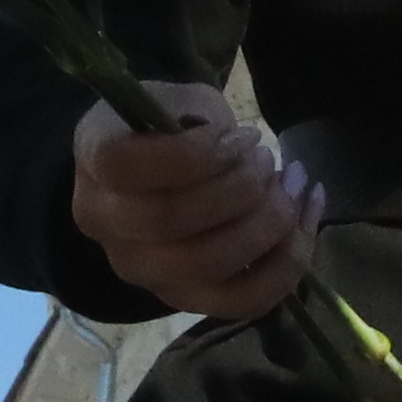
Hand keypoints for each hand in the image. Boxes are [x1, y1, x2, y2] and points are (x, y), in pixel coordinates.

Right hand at [71, 83, 324, 321]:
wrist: (154, 176)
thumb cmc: (168, 128)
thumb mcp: (179, 100)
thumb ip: (202, 118)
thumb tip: (241, 151)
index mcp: (94, 162)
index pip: (126, 167)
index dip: (197, 153)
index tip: (242, 135)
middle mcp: (105, 226)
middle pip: (169, 222)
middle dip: (241, 189)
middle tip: (268, 159)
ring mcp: (142, 272)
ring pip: (208, 267)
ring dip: (269, 225)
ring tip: (292, 184)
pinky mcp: (184, 300)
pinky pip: (243, 301)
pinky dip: (288, 263)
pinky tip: (306, 215)